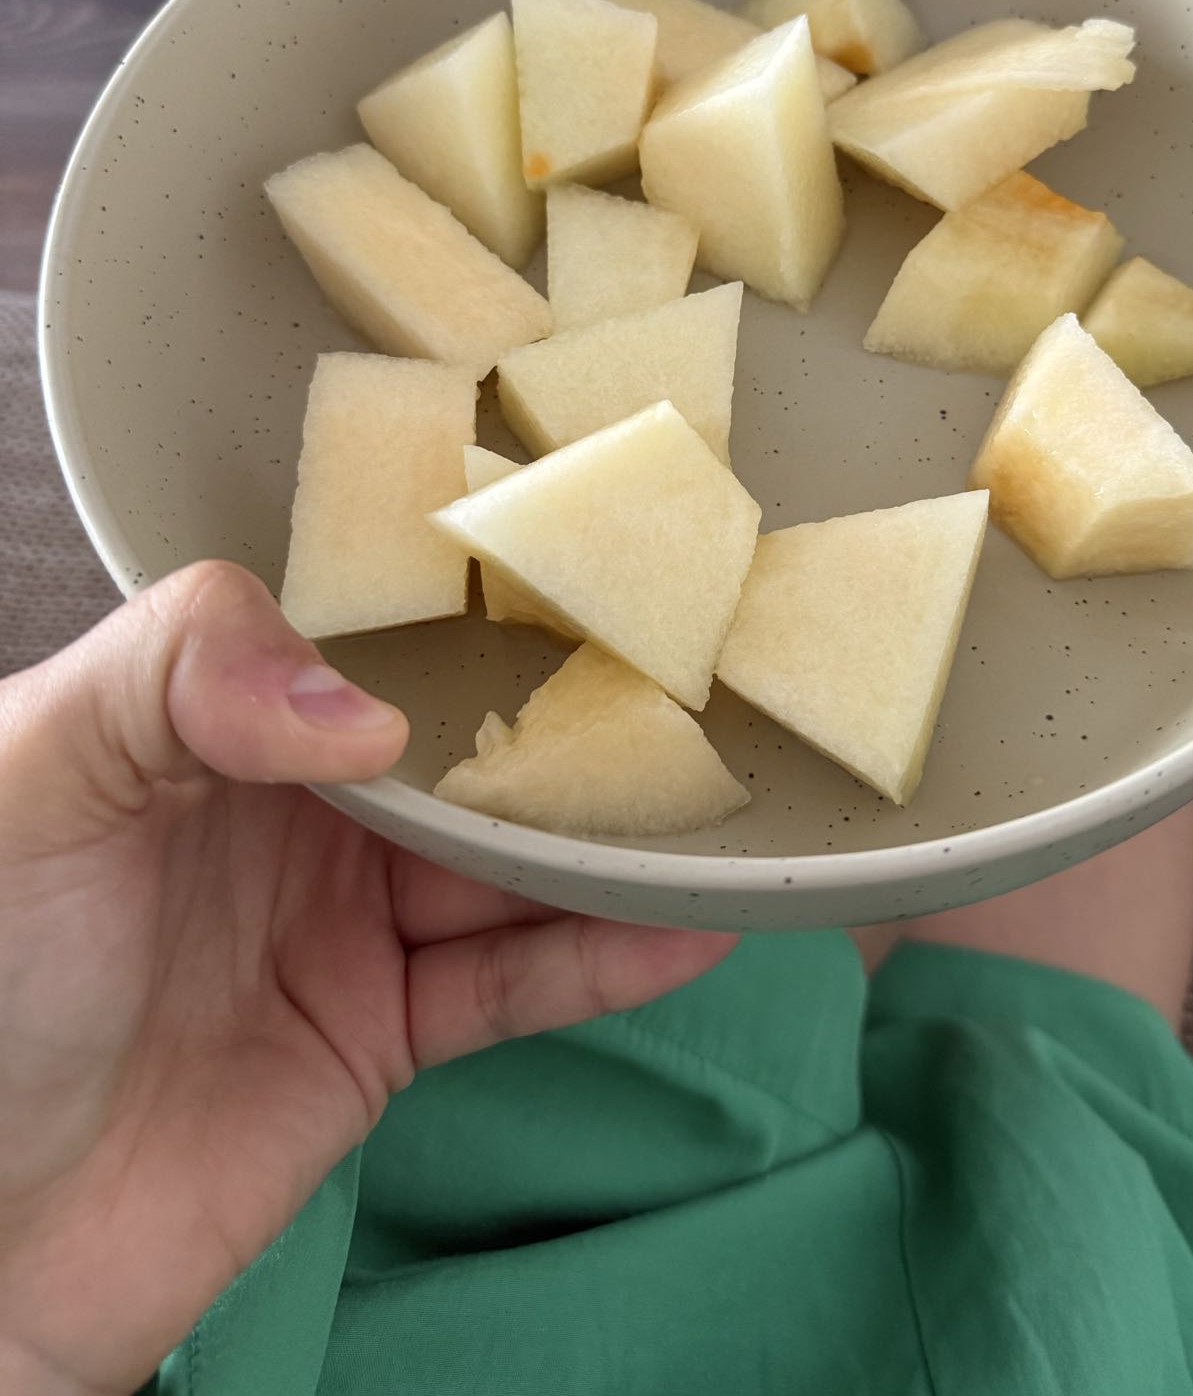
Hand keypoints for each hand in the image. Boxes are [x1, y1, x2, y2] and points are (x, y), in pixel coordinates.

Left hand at [0, 562, 733, 1393]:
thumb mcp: (35, 774)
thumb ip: (175, 677)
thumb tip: (370, 713)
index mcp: (213, 718)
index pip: (368, 636)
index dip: (468, 601)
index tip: (580, 560)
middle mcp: (294, 810)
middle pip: (463, 747)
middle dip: (570, 712)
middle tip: (697, 669)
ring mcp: (345, 921)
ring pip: (510, 862)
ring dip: (610, 839)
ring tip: (723, 796)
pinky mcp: (380, 1034)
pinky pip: (512, 984)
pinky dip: (604, 960)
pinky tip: (690, 928)